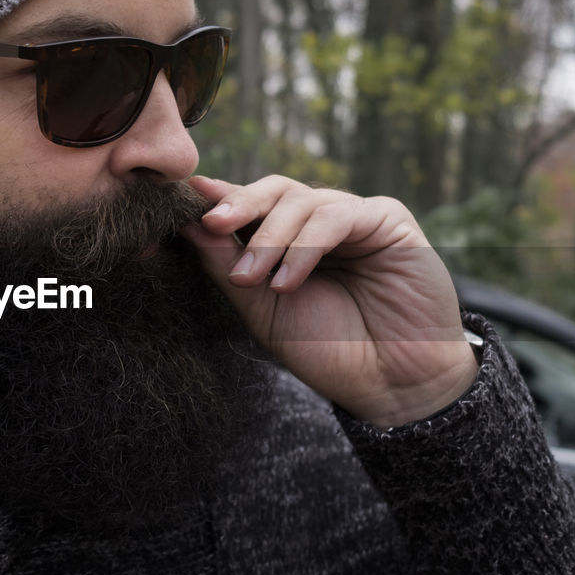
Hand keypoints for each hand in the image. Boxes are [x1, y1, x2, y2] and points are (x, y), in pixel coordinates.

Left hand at [183, 175, 477, 428]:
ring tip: (254, 279)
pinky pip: (337, 216)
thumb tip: (187, 222)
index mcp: (290, 240)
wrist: (390, 384)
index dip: (220, 201)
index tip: (184, 202)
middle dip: (239, 205)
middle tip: (213, 224)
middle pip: (274, 190)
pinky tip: (288, 280)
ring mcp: (355, 218)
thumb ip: (228, 265)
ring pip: (301, 200)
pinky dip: (306, 246)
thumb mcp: (263, 309)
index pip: (252, 207)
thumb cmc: (328, 349)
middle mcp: (321, 223)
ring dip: (270, 238)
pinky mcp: (388, 221)